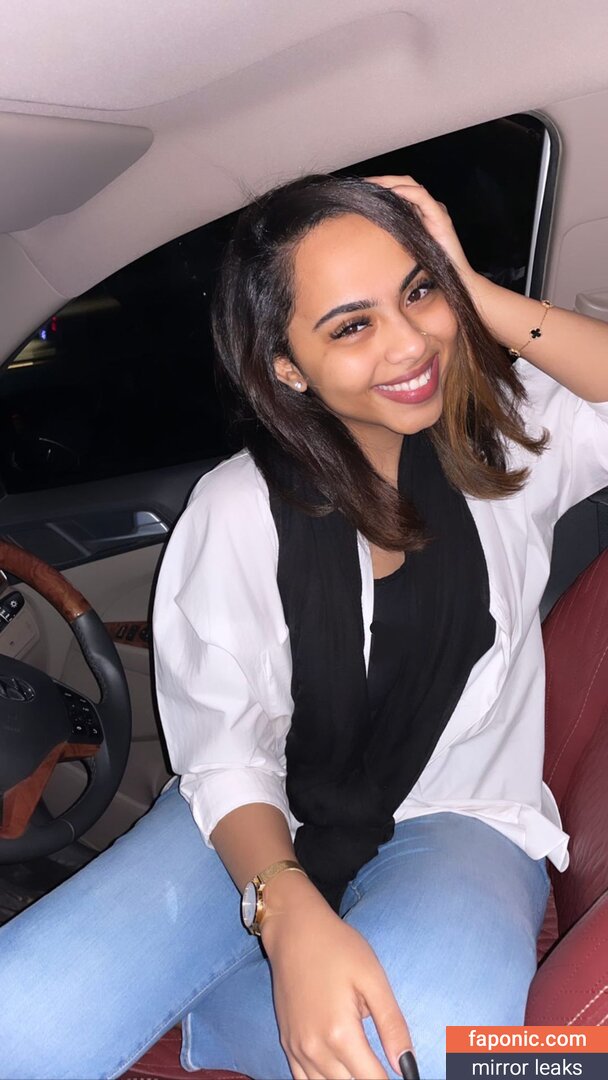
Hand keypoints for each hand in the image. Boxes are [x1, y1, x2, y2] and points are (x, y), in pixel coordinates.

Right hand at [261, 876, 413, 1078]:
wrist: (294, 930)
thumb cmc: (337, 947)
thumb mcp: (373, 978)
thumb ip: (392, 1024)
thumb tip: (407, 1066)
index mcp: (340, 1034)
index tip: (405, 1076)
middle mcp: (315, 1049)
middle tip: (383, 1068)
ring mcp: (297, 1048)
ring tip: (365, 1067)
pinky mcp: (287, 1042)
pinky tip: (338, 1072)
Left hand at [366, 173, 474, 284]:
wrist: (454, 277)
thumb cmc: (428, 267)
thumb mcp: (404, 247)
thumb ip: (393, 235)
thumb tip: (369, 230)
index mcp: (420, 212)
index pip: (400, 190)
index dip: (381, 185)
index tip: (362, 188)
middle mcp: (428, 207)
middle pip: (405, 183)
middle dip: (383, 180)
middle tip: (363, 183)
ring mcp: (436, 211)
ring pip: (413, 186)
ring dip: (391, 182)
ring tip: (374, 184)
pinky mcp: (440, 218)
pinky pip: (423, 198)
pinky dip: (408, 192)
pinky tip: (393, 192)